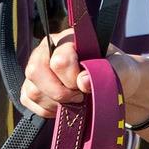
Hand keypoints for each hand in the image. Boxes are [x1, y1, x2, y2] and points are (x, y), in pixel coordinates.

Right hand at [20, 35, 148, 118]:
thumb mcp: (121, 68)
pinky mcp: (33, 86)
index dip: (72, 78)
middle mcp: (47, 49)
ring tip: (74, 102)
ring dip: (55, 103)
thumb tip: (82, 82)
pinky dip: (46, 110)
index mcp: (68, 38)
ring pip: (31, 90)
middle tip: (79, 97)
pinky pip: (27, 101)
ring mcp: (37, 68)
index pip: (59, 60)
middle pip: (36, 71)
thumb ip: (104, 72)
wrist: (114, 84)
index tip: (86, 85)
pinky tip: (63, 107)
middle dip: (60, 92)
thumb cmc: (117, 70)